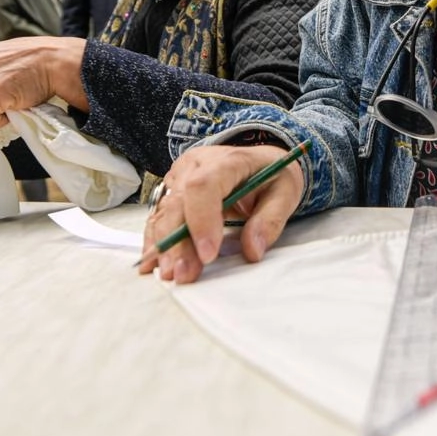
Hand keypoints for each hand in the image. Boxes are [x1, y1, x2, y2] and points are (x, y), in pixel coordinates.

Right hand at [140, 142, 304, 283]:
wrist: (259, 161)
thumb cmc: (271, 176)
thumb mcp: (285, 193)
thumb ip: (270, 221)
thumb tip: (253, 250)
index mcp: (227, 160)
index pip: (204, 186)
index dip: (201, 221)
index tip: (208, 255)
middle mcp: (196, 165)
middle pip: (178, 202)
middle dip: (177, 242)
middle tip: (182, 275)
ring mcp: (179, 176)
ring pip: (163, 211)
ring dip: (163, 246)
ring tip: (168, 275)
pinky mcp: (172, 190)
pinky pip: (158, 216)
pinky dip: (154, 241)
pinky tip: (151, 263)